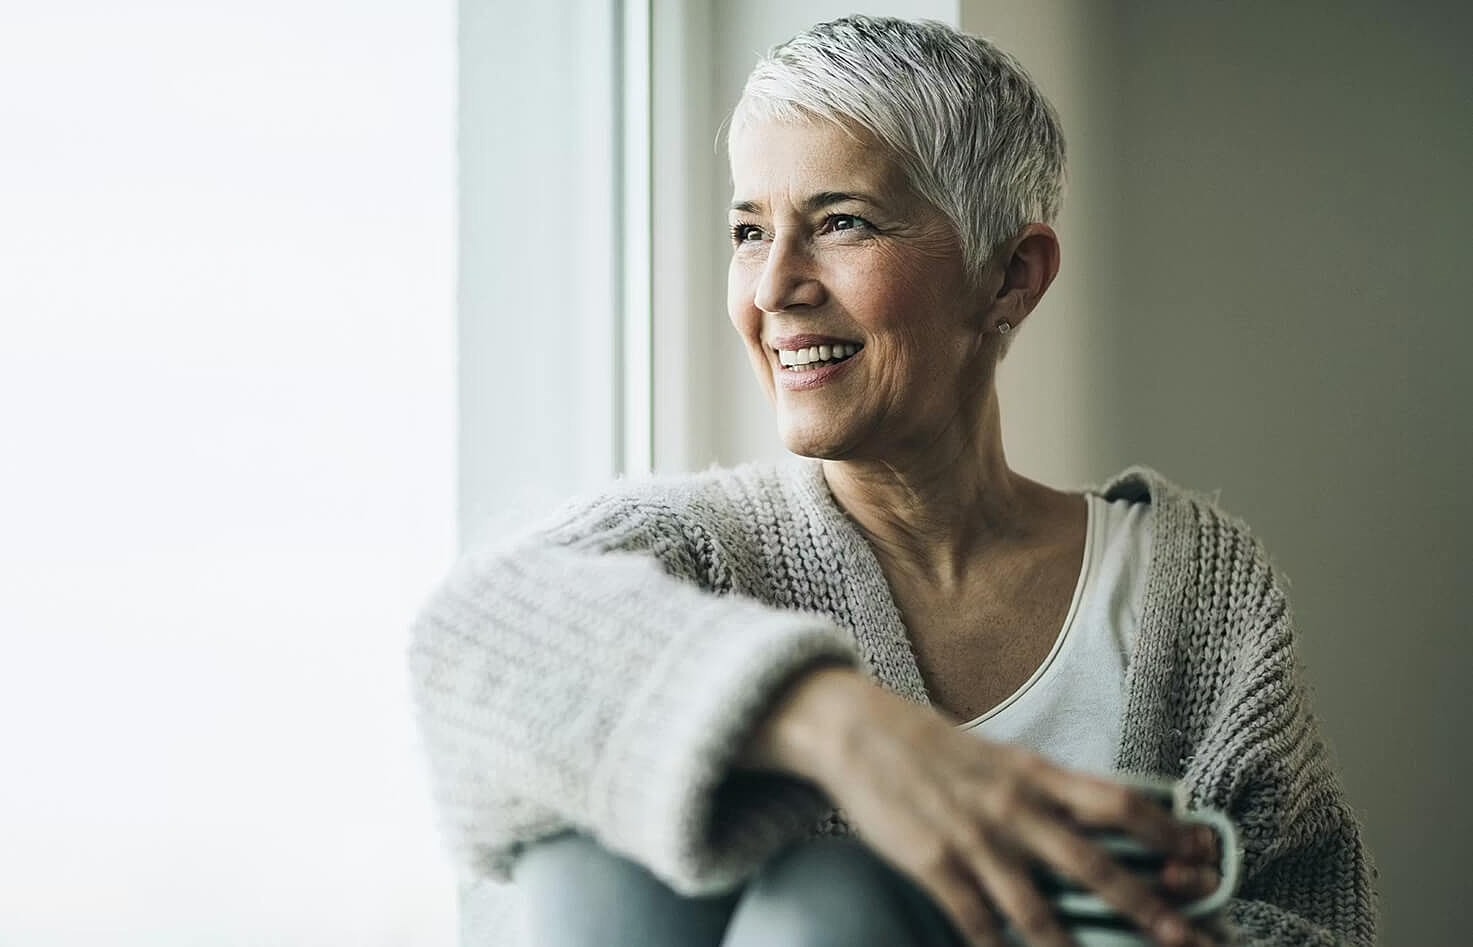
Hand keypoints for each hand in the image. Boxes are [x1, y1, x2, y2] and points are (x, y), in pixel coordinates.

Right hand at [744, 667, 1212, 946]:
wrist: (859, 729)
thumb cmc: (933, 747)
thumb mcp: (1000, 759)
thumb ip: (1045, 791)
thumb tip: (1097, 818)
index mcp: (1035, 774)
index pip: (1117, 799)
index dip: (1164, 830)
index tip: (1201, 855)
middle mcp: (1014, 806)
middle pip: (1092, 862)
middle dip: (1144, 905)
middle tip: (1186, 937)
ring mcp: (973, 837)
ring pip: (1035, 906)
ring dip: (1073, 946)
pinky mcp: (932, 862)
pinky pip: (974, 920)